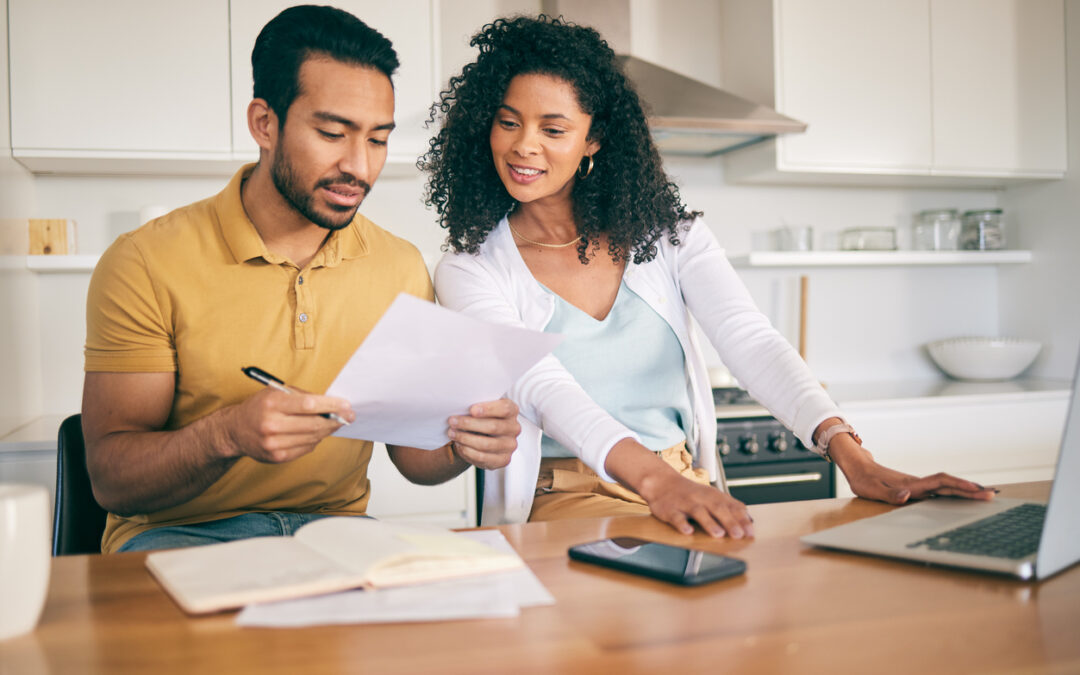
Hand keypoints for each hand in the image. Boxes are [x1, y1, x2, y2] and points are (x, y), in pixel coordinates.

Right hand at [221, 387, 353, 463]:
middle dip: (335, 420)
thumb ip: (302, 396)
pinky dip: (315, 440)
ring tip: (335, 423)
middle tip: (349, 416)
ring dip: (327, 430)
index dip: (331, 405)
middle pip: (313, 424)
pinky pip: (305, 448)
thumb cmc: (260, 407)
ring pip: (312, 438)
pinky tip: (317, 433)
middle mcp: (271, 424)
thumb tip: (331, 403)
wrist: (235, 430)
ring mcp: (274, 443)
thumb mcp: (276, 392)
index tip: (346, 404)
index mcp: (272, 403)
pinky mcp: (277, 457)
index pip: (309, 405)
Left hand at [447, 398, 520, 469]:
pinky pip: (482, 457)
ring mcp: (510, 445)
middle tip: (452, 421)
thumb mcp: (482, 407)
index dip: (488, 409)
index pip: (505, 408)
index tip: (471, 409)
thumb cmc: (481, 417)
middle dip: (469, 424)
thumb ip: (477, 406)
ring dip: (465, 438)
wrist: (482, 436)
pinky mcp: (503, 460)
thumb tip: (460, 407)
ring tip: (452, 433)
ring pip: (486, 444)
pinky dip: (467, 451)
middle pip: (493, 426)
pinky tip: (459, 445)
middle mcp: (514, 428)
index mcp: (512, 410)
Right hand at [639, 472, 753, 538]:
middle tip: (738, 535)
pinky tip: (688, 531)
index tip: (750, 533)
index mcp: (713, 496)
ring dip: (709, 523)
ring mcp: (685, 503)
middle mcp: (701, 498)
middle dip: (729, 522)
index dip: (742, 520)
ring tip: (718, 534)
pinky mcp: (670, 510)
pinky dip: (682, 524)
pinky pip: (676, 517)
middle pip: (718, 508)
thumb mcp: (711, 496)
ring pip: (698, 512)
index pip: (731, 506)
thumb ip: (729, 507)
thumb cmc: (690, 493)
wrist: (662, 482)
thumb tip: (749, 521)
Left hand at [829, 435, 995, 503]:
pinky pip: (939, 490)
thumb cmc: (863, 480)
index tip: (976, 489)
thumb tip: (908, 495)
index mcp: (912, 484)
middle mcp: (918, 483)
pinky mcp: (916, 488)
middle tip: (991, 494)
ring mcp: (918, 485)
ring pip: (946, 486)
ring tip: (984, 495)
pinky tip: (961, 497)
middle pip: (949, 485)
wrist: (858, 467)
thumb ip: (889, 494)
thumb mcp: (872, 490)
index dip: (958, 485)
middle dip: (969, 489)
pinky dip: (954, 492)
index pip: (940, 483)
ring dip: (964, 490)